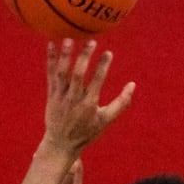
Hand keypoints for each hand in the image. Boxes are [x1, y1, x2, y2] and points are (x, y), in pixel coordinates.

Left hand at [44, 39, 133, 153]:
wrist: (61, 143)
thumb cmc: (87, 132)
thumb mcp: (106, 120)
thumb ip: (121, 103)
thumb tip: (132, 85)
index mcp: (89, 104)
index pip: (97, 81)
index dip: (102, 66)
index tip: (108, 53)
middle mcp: (74, 98)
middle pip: (78, 74)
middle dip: (84, 57)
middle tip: (91, 42)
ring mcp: (61, 96)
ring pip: (62, 73)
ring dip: (65, 56)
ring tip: (69, 40)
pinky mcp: (51, 94)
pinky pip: (50, 75)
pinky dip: (50, 60)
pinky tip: (51, 45)